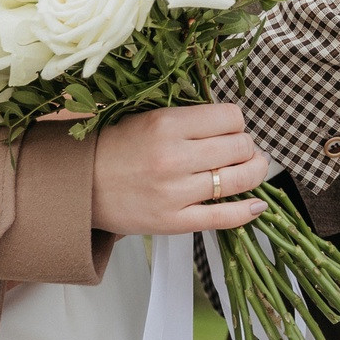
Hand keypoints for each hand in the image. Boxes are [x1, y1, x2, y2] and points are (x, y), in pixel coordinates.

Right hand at [92, 102, 272, 236]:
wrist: (82, 186)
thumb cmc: (117, 148)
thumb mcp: (149, 118)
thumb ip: (189, 119)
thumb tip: (235, 123)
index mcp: (166, 124)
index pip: (230, 117)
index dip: (237, 122)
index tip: (231, 128)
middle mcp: (174, 157)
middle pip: (240, 146)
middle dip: (247, 146)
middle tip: (240, 149)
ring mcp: (175, 193)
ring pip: (239, 179)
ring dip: (254, 172)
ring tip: (253, 168)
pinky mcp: (175, 221)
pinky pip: (224, 217)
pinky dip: (248, 211)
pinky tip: (258, 204)